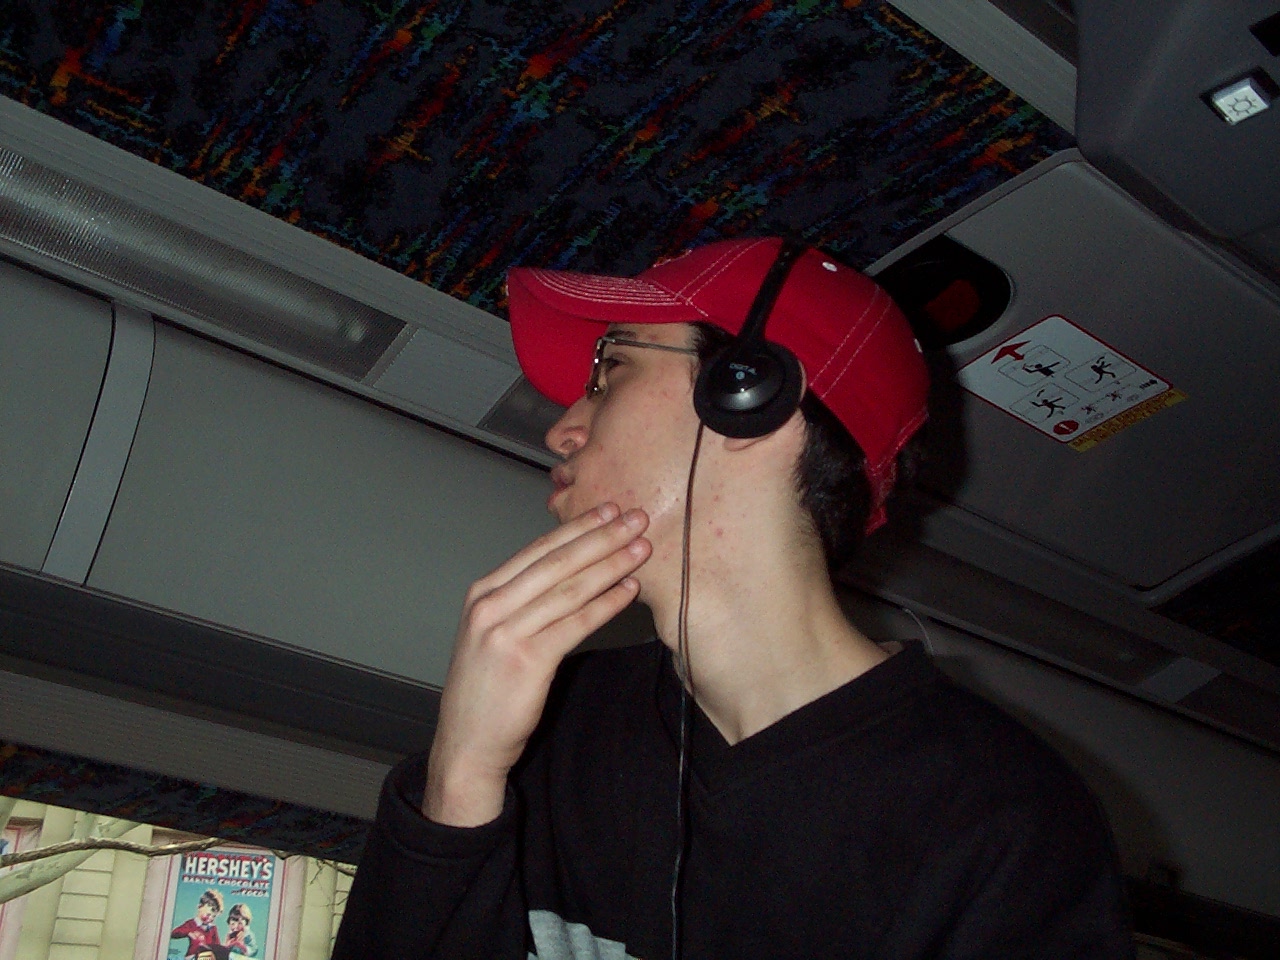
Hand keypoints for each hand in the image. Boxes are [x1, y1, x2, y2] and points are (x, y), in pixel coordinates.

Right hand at [423, 503, 650, 825]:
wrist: (467, 743)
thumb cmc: (485, 689)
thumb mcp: (491, 633)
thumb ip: (521, 601)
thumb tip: (569, 569)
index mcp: (482, 593)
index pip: (538, 550)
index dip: (576, 527)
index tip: (608, 511)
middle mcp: (490, 606)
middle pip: (557, 562)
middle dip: (601, 537)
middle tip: (635, 518)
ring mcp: (505, 632)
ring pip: (569, 589)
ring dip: (610, 565)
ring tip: (641, 550)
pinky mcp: (526, 660)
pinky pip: (575, 624)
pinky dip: (605, 604)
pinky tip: (628, 592)